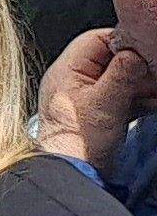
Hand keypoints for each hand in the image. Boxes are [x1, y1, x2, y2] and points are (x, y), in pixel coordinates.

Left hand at [36, 28, 153, 165]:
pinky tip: (152, 103)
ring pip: (122, 79)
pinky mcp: (99, 113)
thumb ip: (121, 75)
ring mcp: (87, 96)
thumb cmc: (76, 142)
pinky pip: (124, 97)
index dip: (125, 42)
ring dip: (144, 84)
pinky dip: (141, 99)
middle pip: (113, 60)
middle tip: (155, 73)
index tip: (147, 49)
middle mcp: (75, 80)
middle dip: (140, 66)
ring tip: (154, 92)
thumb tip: (135, 53)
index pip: (97, 41)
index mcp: (67, 70)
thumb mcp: (104, 104)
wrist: (70, 174)